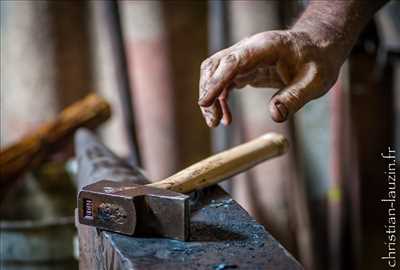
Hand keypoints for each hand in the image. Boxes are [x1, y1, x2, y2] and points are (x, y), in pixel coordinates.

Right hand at [198, 30, 343, 126]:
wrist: (318, 50)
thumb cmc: (319, 62)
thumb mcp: (316, 81)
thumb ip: (295, 97)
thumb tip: (275, 115)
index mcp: (266, 46)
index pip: (233, 61)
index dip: (216, 81)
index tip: (205, 102)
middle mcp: (249, 48)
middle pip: (215, 65)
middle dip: (208, 92)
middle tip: (212, 121)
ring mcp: (244, 57)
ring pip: (214, 73)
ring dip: (211, 98)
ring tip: (216, 123)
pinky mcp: (244, 68)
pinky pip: (223, 82)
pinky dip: (219, 99)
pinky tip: (226, 117)